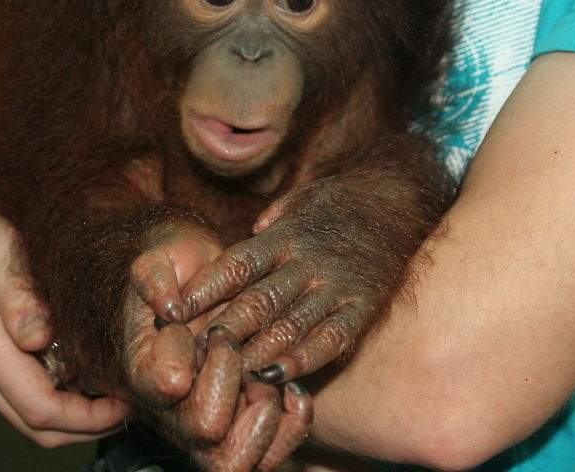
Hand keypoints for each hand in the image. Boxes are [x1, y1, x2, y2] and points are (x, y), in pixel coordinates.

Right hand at [0, 161, 135, 445]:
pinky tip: (80, 369)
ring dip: (71, 413)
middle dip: (87, 425)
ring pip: (24, 413)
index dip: (88, 417)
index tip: (127, 403)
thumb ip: (18, 292)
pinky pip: (14, 394)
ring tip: (113, 388)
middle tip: (130, 403)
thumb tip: (40, 337)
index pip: (39, 408)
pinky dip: (51, 395)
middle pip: (35, 425)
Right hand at [124, 225, 312, 469]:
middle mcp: (174, 411)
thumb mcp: (158, 262)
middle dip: (230, 379)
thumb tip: (172, 311)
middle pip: (204, 431)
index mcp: (146, 372)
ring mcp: (212, 425)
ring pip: (233, 463)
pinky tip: (295, 389)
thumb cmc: (180, 272)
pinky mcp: (248, 430)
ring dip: (262, 413)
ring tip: (265, 376)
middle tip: (232, 344)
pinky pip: (271, 457)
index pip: (163, 387)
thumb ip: (155, 280)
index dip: (188, 357)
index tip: (197, 327)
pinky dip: (292, 425)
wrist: (207, 284)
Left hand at [182, 183, 389, 383]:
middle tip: (189, 356)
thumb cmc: (343, 202)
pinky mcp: (363, 306)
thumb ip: (273, 217)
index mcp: (285, 236)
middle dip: (221, 331)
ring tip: (225, 375)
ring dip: (254, 353)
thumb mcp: (303, 198)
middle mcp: (307, 262)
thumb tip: (248, 231)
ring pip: (288, 326)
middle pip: (256, 302)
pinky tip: (276, 376)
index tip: (172, 312)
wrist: (403, 198)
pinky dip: (302, 360)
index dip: (202, 290)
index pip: (235, 265)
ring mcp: (336, 286)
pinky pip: (330, 338)